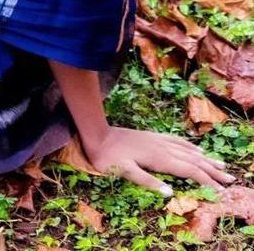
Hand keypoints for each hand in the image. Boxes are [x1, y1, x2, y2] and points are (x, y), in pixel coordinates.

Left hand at [84, 126, 234, 195]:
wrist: (97, 134)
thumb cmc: (108, 157)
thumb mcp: (125, 171)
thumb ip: (147, 181)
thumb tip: (170, 192)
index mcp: (159, 158)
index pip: (188, 171)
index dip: (206, 180)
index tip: (220, 191)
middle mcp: (163, 147)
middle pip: (193, 160)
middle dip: (212, 170)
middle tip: (229, 178)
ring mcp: (158, 141)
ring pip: (187, 150)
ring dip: (205, 158)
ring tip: (220, 163)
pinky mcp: (153, 137)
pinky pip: (177, 142)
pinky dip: (190, 147)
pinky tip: (194, 148)